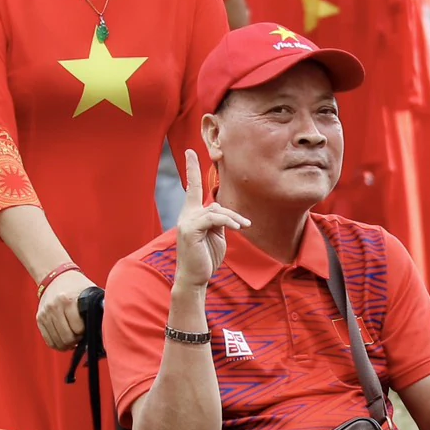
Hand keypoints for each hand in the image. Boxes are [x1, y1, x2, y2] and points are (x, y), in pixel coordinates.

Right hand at [35, 265, 92, 348]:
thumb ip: (96, 308)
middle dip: (76, 341)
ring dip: (68, 344)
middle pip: (67, 338)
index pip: (78, 329)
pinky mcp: (39, 318)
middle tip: (81, 336)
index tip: (88, 330)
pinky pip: (49, 340)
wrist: (56, 276)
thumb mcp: (90, 293)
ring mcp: (46, 314)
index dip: (85, 333)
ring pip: (57, 342)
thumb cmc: (78, 286)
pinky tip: (65, 340)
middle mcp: (55, 307)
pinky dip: (58, 344)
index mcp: (69, 300)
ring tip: (74, 339)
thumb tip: (108, 326)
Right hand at [171, 149, 247, 284]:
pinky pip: (213, 218)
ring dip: (232, 220)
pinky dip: (227, 221)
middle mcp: (187, 215)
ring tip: (243, 229)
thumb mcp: (216, 236)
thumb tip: (224, 212)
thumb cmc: (206, 258)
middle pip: (214, 203)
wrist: (195, 278)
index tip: (190, 152)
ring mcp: (186, 221)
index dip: (192, 169)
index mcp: (192, 214)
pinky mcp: (190, 229)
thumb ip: (219, 221)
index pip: (192, 187)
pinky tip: (237, 228)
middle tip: (244, 226)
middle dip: (230, 216)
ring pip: (216, 210)